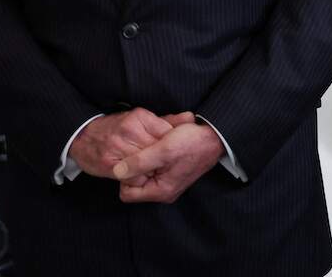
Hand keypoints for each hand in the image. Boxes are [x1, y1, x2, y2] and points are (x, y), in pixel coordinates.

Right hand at [69, 109, 194, 179]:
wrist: (83, 138)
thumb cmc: (115, 128)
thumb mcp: (140, 119)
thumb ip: (167, 120)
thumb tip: (190, 117)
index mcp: (139, 117)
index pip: (167, 133)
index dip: (172, 145)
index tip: (174, 151)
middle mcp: (129, 130)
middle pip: (159, 150)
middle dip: (163, 160)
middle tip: (166, 165)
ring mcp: (119, 147)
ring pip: (147, 165)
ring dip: (152, 171)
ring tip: (152, 170)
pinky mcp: (110, 164)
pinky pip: (133, 177)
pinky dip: (139, 179)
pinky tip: (139, 176)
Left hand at [111, 122, 225, 203]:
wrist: (215, 137)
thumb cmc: (192, 143)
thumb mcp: (163, 150)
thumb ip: (139, 162)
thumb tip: (116, 172)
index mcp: (161, 191)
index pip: (127, 193)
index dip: (125, 175)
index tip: (132, 159)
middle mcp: (164, 191)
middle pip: (134, 184)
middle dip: (135, 166)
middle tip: (144, 149)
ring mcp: (167, 183)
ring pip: (143, 174)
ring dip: (144, 159)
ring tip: (154, 144)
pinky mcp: (171, 173)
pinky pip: (153, 168)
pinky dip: (152, 156)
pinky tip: (159, 144)